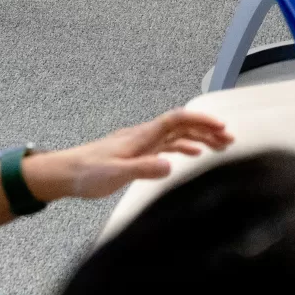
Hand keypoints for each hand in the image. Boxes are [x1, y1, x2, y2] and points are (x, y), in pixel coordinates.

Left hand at [21, 110, 232, 201]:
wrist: (65, 173)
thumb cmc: (86, 173)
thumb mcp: (115, 174)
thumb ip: (142, 169)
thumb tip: (170, 165)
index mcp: (141, 136)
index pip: (177, 120)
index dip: (200, 121)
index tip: (221, 126)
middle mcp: (144, 136)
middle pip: (182, 126)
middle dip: (207, 129)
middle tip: (229, 139)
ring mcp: (141, 144)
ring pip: (177, 136)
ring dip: (199, 139)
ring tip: (220, 147)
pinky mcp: (137, 154)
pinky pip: (167, 146)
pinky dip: (184, 148)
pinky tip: (193, 156)